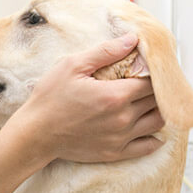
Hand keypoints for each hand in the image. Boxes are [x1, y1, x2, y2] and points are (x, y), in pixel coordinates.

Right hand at [13, 34, 164, 162]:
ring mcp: (121, 138)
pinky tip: (147, 126)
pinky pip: (148, 147)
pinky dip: (155, 137)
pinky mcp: (115, 152)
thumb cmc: (49, 99)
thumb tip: (132, 39)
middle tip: (145, 82)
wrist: (35, 133)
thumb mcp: (72, 66)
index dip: (153, 73)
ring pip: (158, 122)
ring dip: (157, 110)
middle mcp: (123, 118)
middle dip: (155, 89)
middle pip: (157, 101)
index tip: (145, 68)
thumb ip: (105, 52)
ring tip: (146, 102)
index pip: (152, 82)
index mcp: (115, 95)